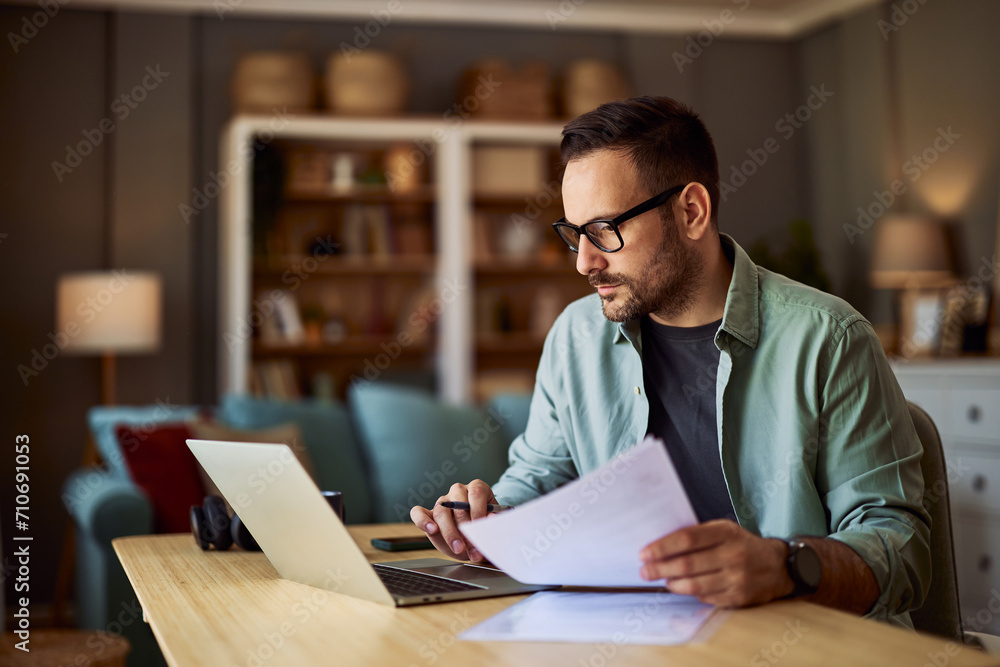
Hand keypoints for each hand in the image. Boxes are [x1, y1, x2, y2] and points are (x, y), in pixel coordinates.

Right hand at [409, 479, 496, 562]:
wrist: (475, 538)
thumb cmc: (485, 528)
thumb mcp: (493, 525)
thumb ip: (493, 521)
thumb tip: (490, 518)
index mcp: (477, 488)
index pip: (476, 493)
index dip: (478, 511)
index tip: (480, 528)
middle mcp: (459, 491)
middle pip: (457, 504)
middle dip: (465, 529)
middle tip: (472, 548)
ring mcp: (442, 501)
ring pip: (441, 511)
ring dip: (450, 532)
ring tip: (458, 548)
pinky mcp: (429, 513)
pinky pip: (418, 512)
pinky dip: (423, 521)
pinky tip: (432, 529)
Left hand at [639, 519, 792, 606]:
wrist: (778, 566)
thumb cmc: (742, 544)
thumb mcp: (724, 530)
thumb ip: (697, 535)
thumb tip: (661, 545)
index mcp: (726, 533)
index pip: (687, 539)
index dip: (662, 547)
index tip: (644, 553)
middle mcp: (733, 555)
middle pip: (687, 564)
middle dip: (660, 569)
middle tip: (644, 571)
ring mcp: (737, 579)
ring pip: (694, 585)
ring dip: (672, 584)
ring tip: (662, 580)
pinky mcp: (739, 597)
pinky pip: (705, 598)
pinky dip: (690, 593)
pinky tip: (682, 588)